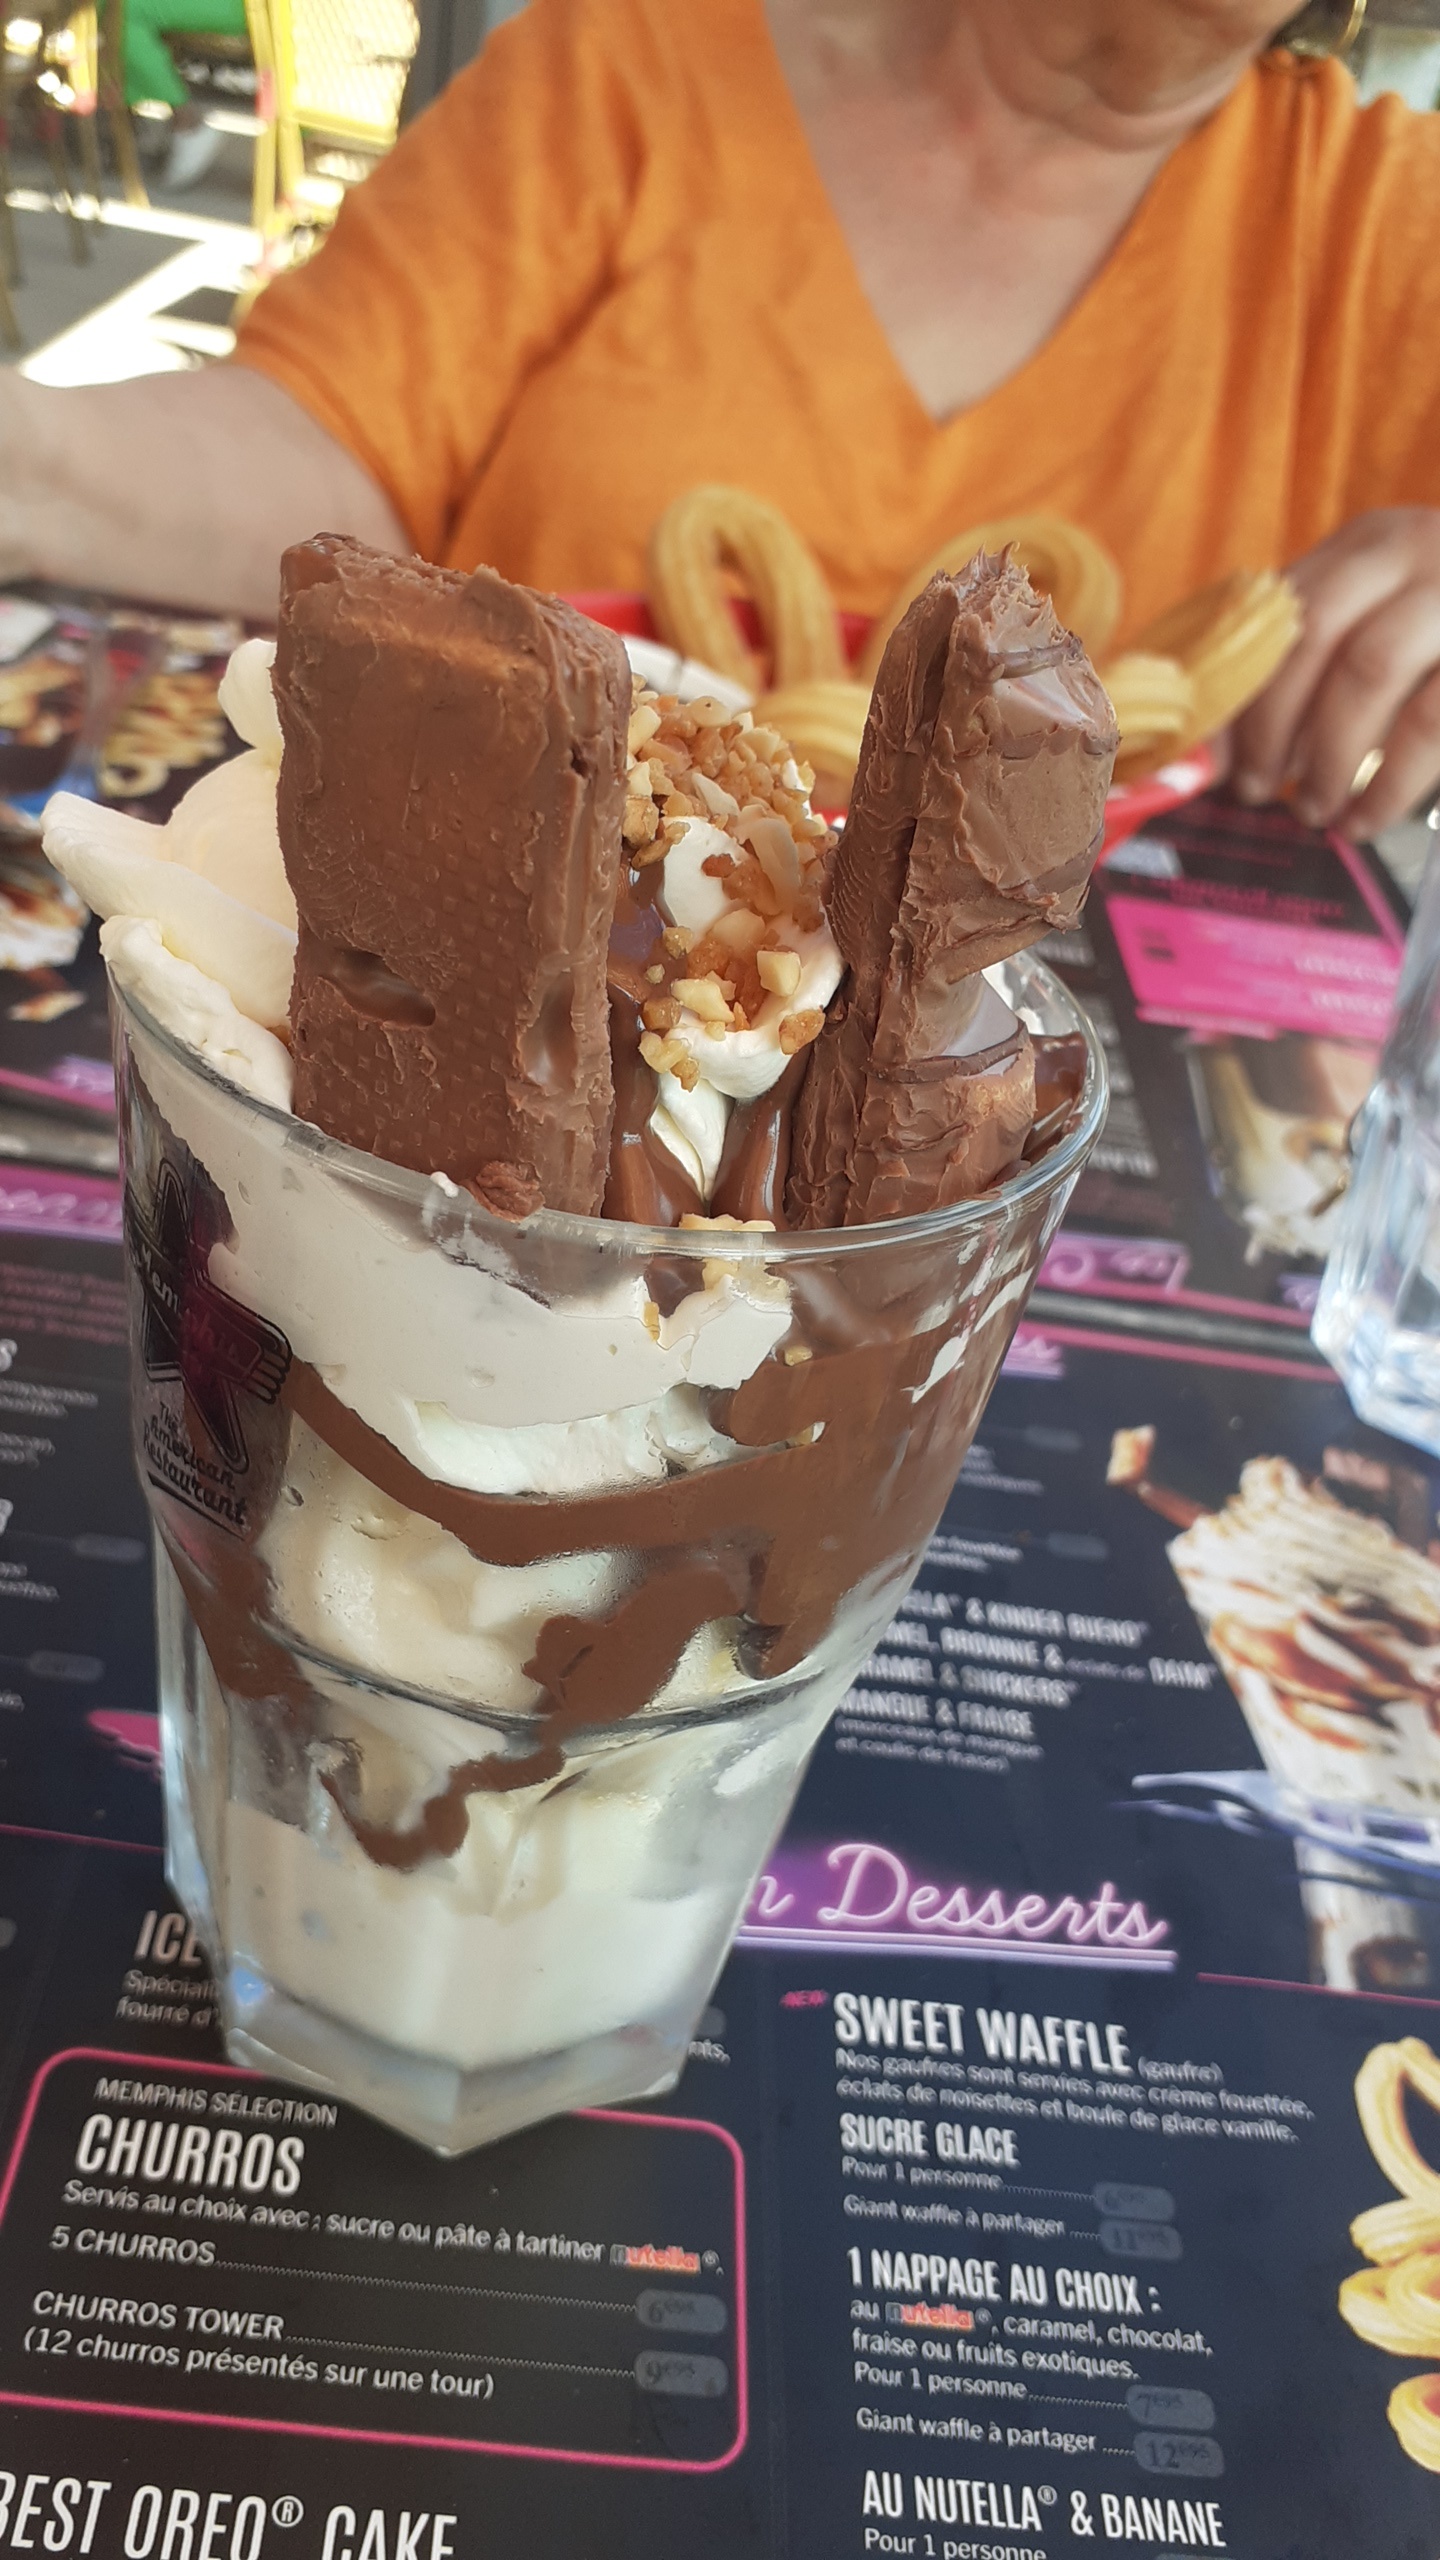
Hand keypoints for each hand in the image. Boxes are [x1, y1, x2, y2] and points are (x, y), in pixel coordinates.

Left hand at [1231, 507, 1439, 838]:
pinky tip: (1364, 819)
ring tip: (1313, 811)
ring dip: (1327, 755)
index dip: (1232, 685)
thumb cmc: (1439, 642)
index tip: (1204, 753)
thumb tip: (1206, 753)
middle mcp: (1417, 550)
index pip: (1275, 609)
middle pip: (1312, 632)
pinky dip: (1387, 784)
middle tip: (1254, 790)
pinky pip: (1429, 724)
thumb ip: (1301, 669)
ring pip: (1369, 670)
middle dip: (1270, 723)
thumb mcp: (1376, 629)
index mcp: (1370, 544)